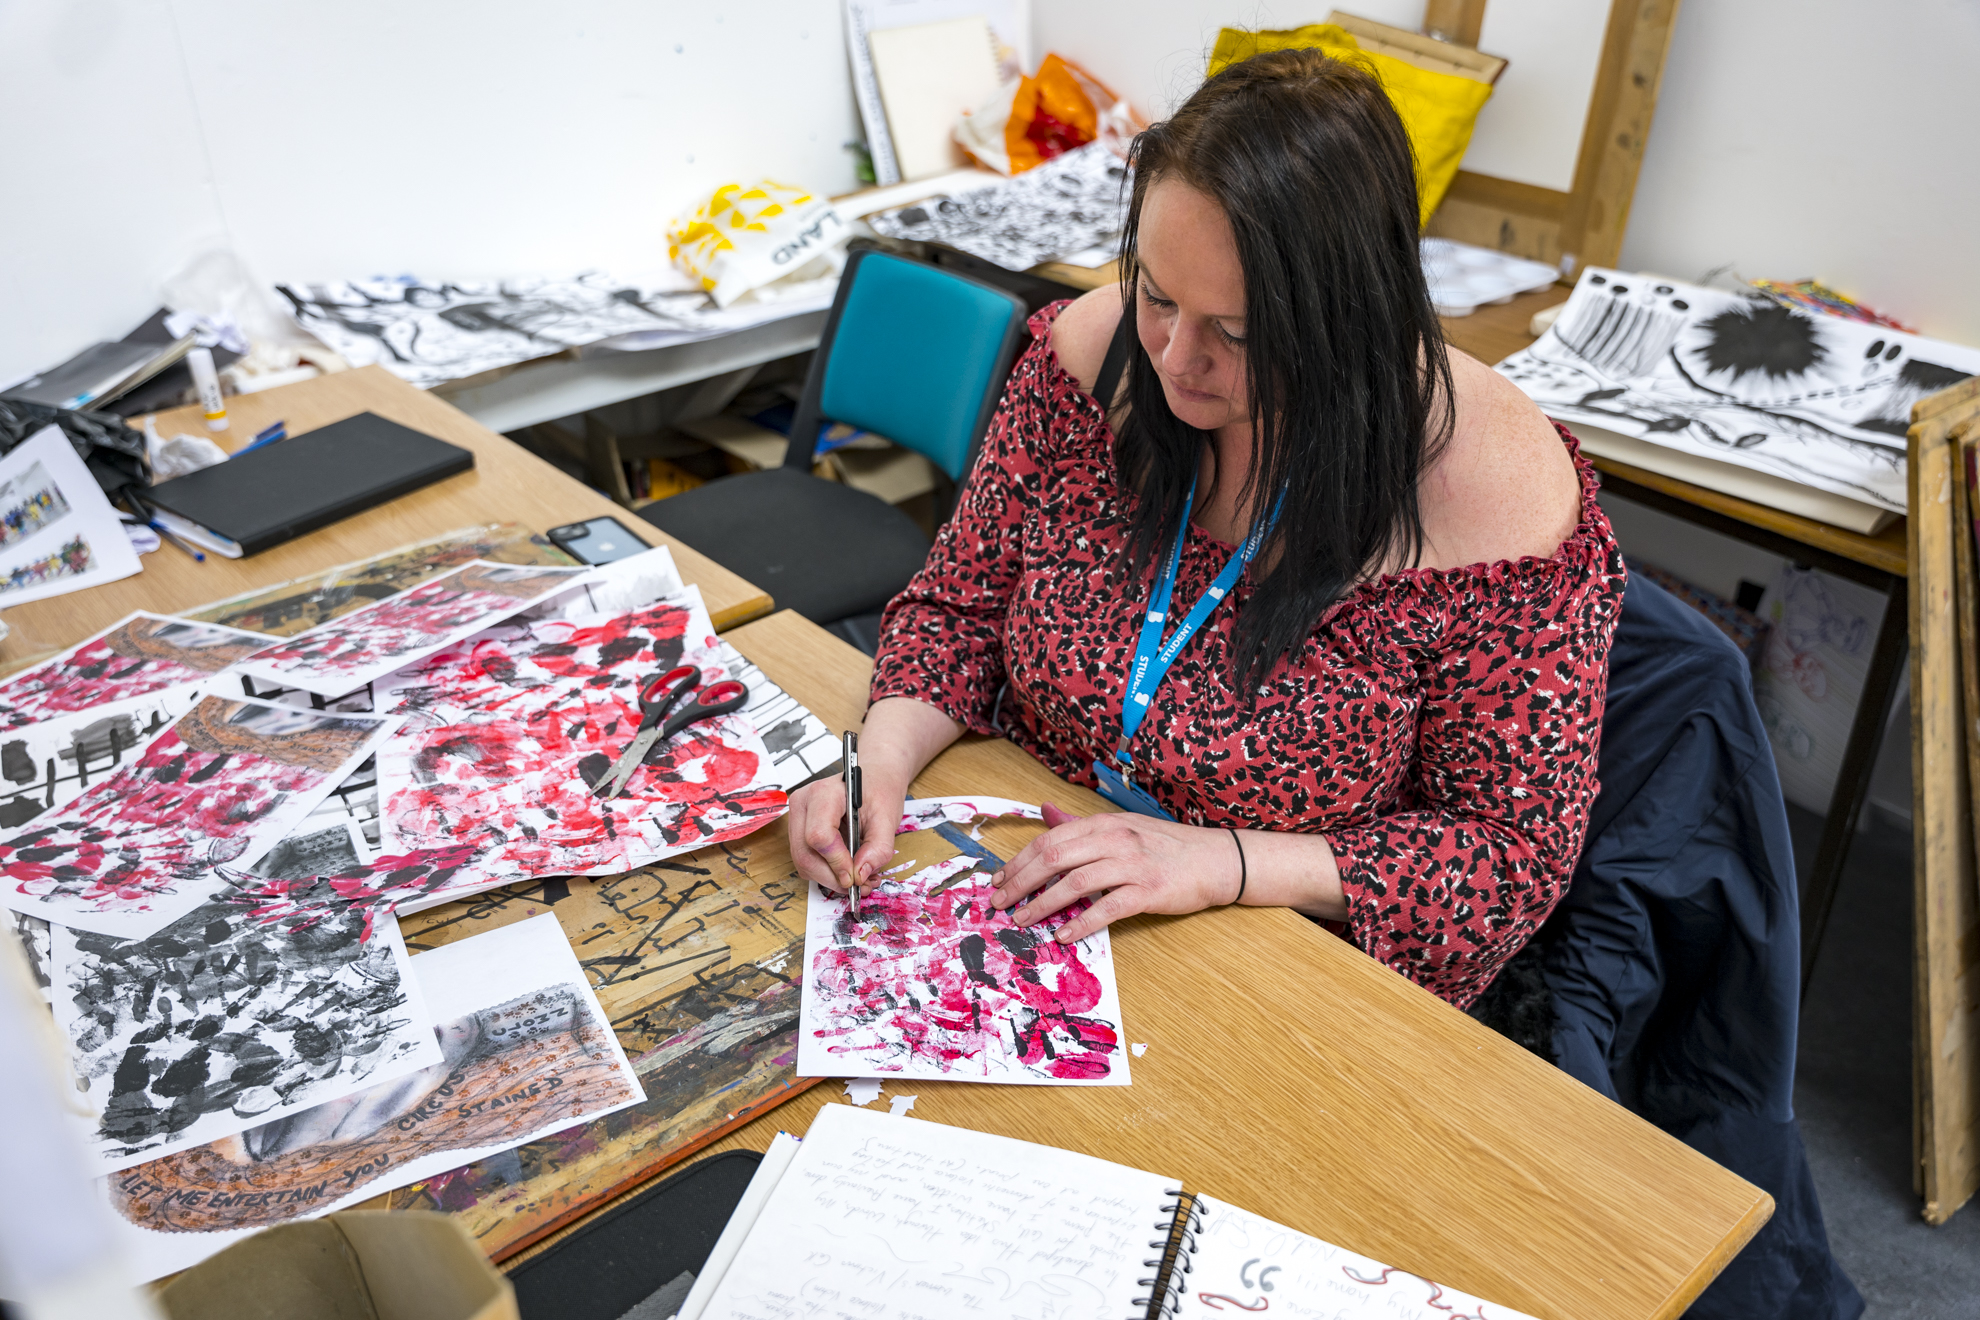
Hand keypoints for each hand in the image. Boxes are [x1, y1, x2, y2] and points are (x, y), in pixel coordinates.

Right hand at [786, 773, 905, 895]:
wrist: (873, 778)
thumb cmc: (878, 790)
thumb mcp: (888, 817)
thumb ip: (878, 848)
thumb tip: (860, 874)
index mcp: (823, 793)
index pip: (819, 836)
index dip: (837, 862)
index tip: (857, 877)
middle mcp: (803, 804)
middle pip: (806, 854)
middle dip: (833, 877)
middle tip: (860, 886)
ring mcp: (797, 818)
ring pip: (803, 862)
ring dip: (831, 879)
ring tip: (859, 879)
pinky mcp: (799, 831)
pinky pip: (806, 860)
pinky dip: (827, 873)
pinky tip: (848, 870)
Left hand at [989, 803, 1242, 942]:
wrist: (1215, 859)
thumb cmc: (1165, 847)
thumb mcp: (1122, 827)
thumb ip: (1081, 825)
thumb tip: (1046, 813)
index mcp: (1104, 824)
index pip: (1049, 840)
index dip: (1019, 861)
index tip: (998, 880)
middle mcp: (1114, 839)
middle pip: (1054, 858)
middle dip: (1020, 882)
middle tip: (999, 903)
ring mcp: (1132, 865)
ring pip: (1075, 883)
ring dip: (1043, 903)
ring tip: (1023, 920)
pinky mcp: (1148, 891)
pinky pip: (1108, 908)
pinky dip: (1082, 922)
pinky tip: (1064, 935)